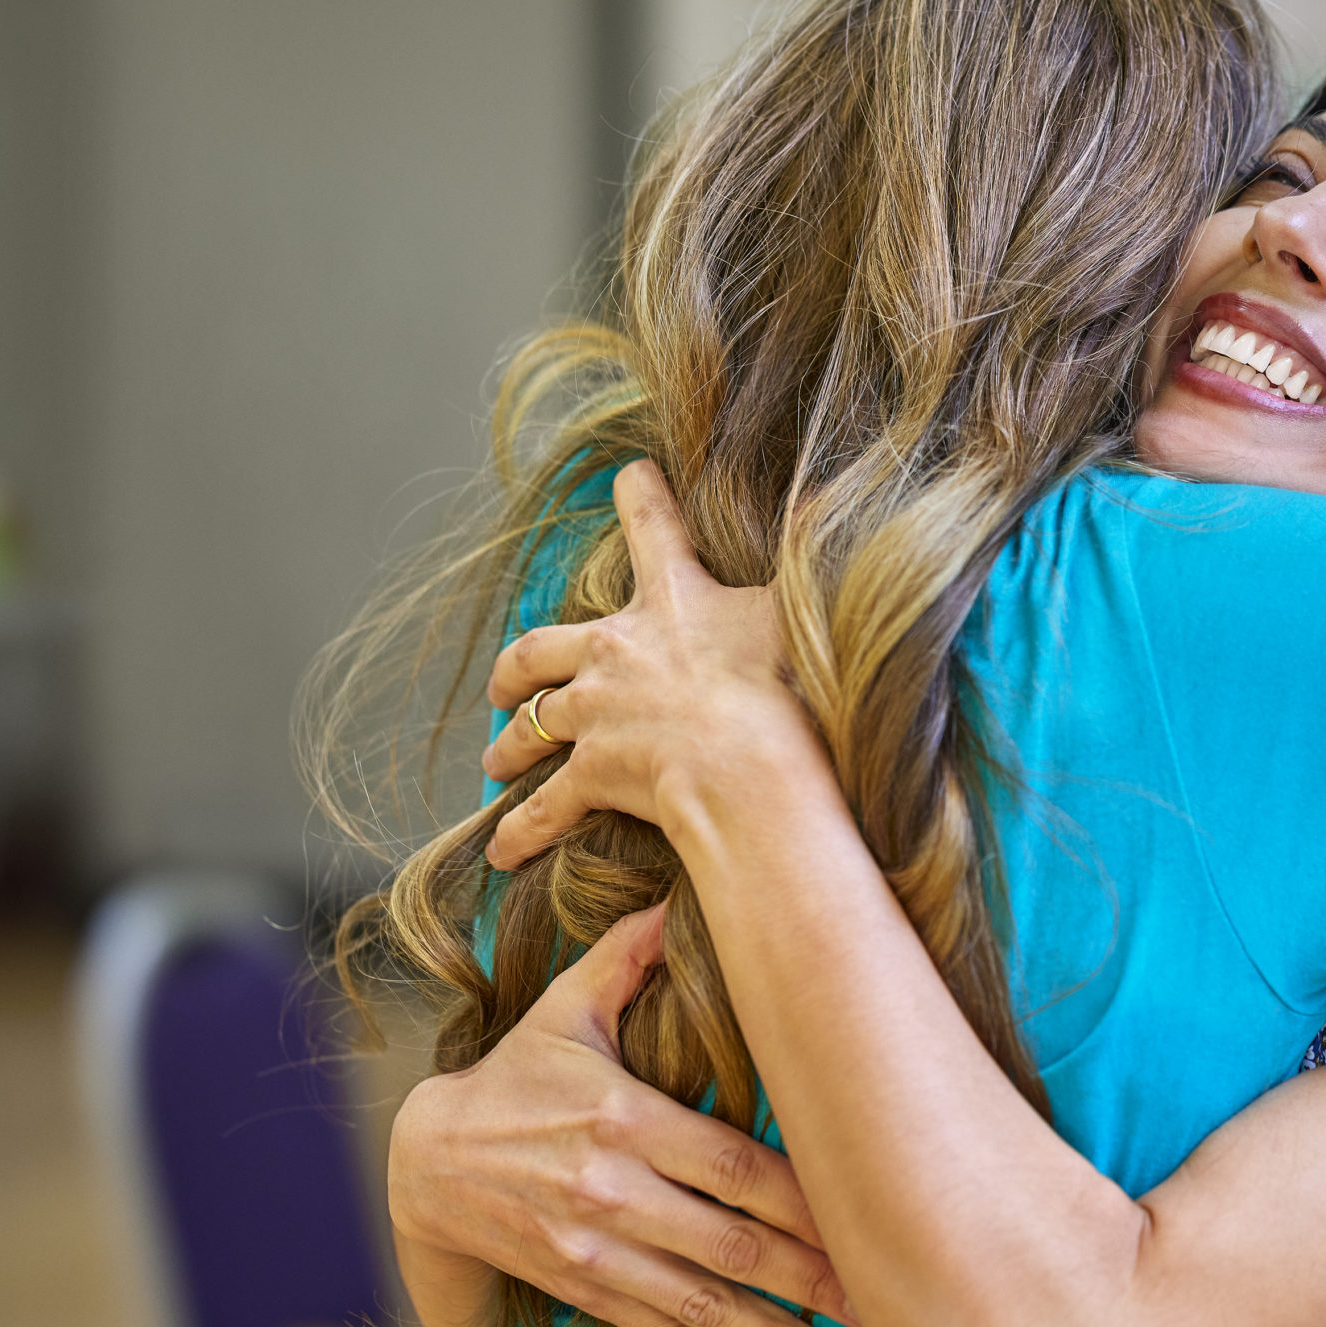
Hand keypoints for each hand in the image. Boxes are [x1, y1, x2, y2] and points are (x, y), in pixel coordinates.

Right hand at [388, 904, 857, 1326]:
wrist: (422, 1162)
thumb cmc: (514, 1077)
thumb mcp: (564, 1009)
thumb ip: (628, 958)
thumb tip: (678, 897)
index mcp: (625, 1119)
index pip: (733, 1167)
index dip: (803, 1200)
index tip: (865, 1217)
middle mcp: (614, 1193)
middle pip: (730, 1246)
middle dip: (807, 1281)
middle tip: (877, 1306)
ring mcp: (597, 1251)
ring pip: (699, 1305)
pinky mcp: (584, 1290)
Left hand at [481, 458, 826, 868]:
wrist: (746, 765)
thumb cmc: (783, 688)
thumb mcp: (801, 607)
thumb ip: (807, 554)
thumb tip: (827, 494)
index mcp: (672, 601)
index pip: (654, 528)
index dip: (641, 496)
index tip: (628, 475)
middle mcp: (617, 650)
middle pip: (541, 648)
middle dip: (516, 667)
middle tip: (503, 684)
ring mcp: (597, 712)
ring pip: (532, 725)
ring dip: (510, 745)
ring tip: (498, 762)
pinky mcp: (592, 771)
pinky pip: (545, 807)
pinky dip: (520, 830)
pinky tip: (503, 851)